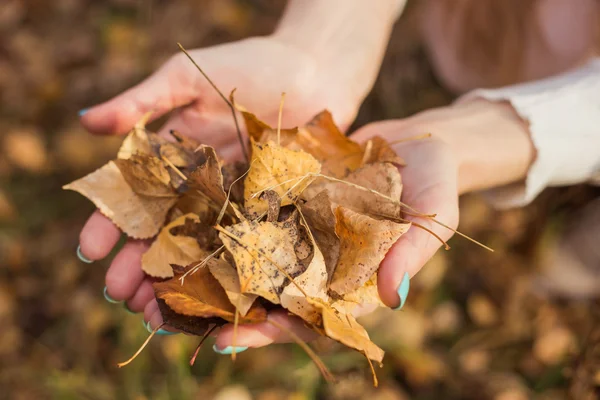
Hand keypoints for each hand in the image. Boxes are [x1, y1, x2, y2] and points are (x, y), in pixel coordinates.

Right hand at [77, 35, 363, 332]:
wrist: (312, 72)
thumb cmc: (248, 67)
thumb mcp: (186, 79)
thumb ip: (140, 102)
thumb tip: (85, 121)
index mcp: (172, 161)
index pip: (132, 198)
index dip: (109, 224)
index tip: (90, 250)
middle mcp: (198, 189)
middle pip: (160, 235)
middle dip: (136, 268)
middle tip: (117, 296)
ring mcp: (232, 205)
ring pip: (196, 251)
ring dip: (172, 284)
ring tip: (153, 316)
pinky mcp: (267, 213)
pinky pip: (240, 249)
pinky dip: (222, 277)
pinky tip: (207, 303)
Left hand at [213, 99, 533, 348]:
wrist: (417, 142)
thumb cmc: (435, 184)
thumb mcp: (434, 217)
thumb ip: (412, 253)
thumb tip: (392, 298)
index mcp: (355, 279)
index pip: (316, 316)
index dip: (282, 330)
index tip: (242, 338)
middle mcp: (323, 261)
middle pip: (278, 296)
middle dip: (241, 313)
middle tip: (197, 326)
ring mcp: (305, 231)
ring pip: (260, 260)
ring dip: (224, 273)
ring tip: (182, 284)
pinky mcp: (293, 200)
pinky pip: (260, 216)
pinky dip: (232, 225)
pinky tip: (197, 227)